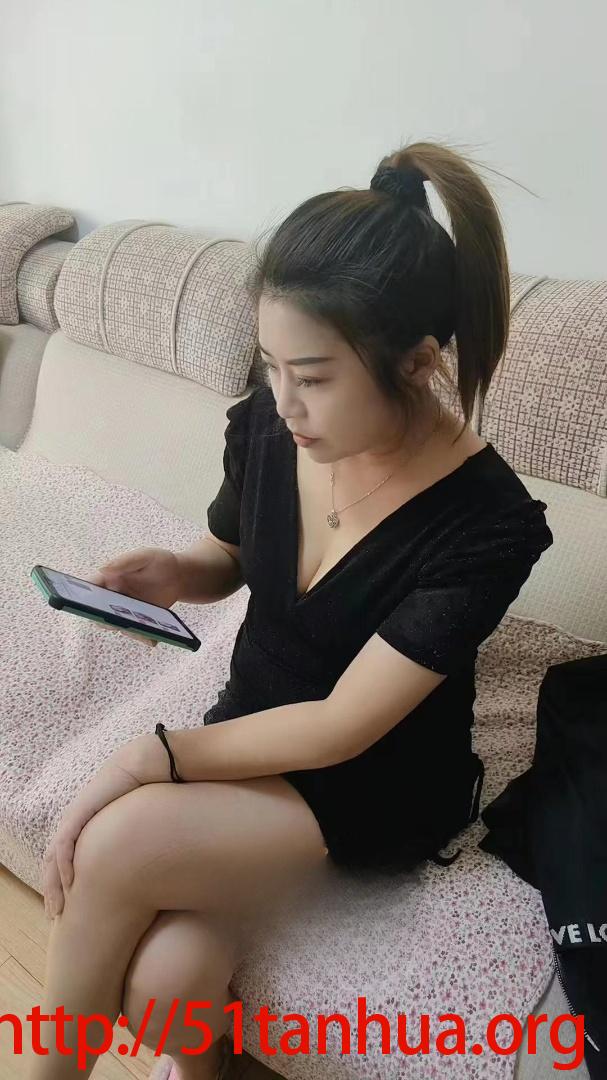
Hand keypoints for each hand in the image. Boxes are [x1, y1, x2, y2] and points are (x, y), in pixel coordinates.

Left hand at [42, 737, 152, 918]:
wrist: (144, 765)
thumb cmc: (147, 792)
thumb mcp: (136, 823)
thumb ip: (133, 842)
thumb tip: (147, 863)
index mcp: (86, 824)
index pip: (65, 858)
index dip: (61, 882)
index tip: (67, 906)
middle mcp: (75, 822)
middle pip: (52, 862)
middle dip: (51, 890)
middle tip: (54, 914)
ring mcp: (74, 817)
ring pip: (53, 858)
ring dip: (53, 885)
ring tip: (57, 908)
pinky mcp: (78, 814)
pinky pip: (64, 846)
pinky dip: (64, 866)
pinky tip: (70, 884)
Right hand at [83, 547, 184, 647]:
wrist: (178, 577)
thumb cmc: (159, 562)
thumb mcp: (145, 556)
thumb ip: (126, 561)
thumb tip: (103, 569)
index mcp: (109, 578)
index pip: (90, 587)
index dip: (83, 595)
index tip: (82, 604)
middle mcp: (112, 595)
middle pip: (98, 610)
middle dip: (102, 617)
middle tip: (114, 621)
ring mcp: (124, 610)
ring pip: (115, 624)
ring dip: (124, 629)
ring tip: (140, 633)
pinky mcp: (136, 620)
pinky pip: (133, 631)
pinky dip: (141, 636)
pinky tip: (152, 639)